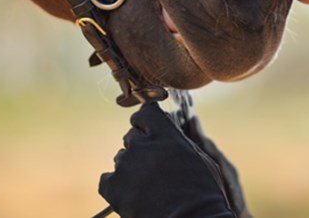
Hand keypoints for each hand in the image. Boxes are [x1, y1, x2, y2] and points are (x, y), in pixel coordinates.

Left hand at [99, 102, 235, 217]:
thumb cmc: (201, 193)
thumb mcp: (199, 157)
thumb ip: (178, 140)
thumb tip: (167, 132)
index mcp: (164, 134)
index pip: (145, 113)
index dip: (147, 123)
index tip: (150, 132)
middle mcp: (141, 144)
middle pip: (132, 136)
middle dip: (142, 148)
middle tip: (155, 167)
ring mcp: (125, 165)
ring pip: (121, 158)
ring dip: (131, 167)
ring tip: (148, 186)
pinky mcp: (113, 187)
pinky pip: (107, 179)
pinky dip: (117, 185)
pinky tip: (132, 194)